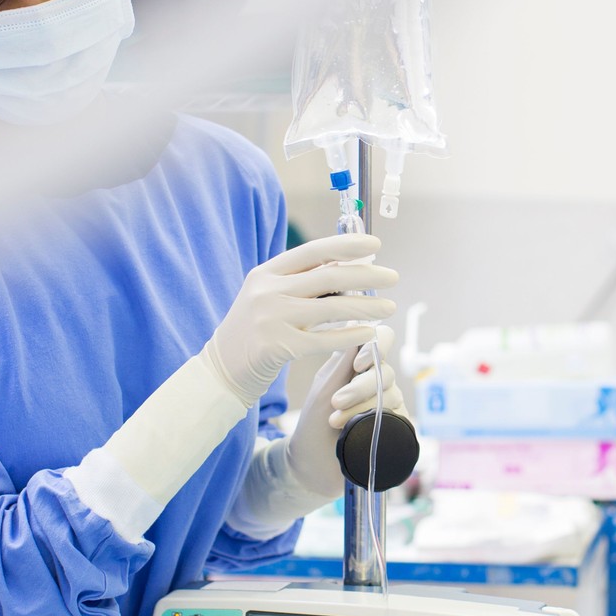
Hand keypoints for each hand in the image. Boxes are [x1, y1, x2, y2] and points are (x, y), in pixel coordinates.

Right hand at [200, 234, 397, 406]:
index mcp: (266, 273)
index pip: (313, 251)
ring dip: (366, 307)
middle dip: (366, 275)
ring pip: (332, 308)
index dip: (346, 245)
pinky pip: (324, 339)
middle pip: (328, 277)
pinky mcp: (277, 347)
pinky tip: (371, 334)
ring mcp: (271, 318)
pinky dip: (351, 335)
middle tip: (393, 277)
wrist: (221, 370)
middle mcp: (267, 291)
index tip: (375, 245)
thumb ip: (303, 280)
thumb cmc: (255, 330)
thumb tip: (348, 262)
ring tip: (390, 307)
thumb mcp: (270, 296)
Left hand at [286, 326, 406, 498]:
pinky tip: (357, 429)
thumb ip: (344, 359)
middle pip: (386, 371)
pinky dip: (376, 422)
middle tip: (337, 401)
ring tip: (336, 420)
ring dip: (362, 407)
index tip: (358, 363)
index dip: (377, 346)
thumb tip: (358, 320)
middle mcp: (376, 380)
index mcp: (358, 363)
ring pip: (392, 394)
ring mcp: (386, 404)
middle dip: (361, 387)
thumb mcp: (325, 388)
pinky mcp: (393, 427)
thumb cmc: (313, 423)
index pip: (382, 339)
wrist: (311, 465)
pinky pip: (399, 417)